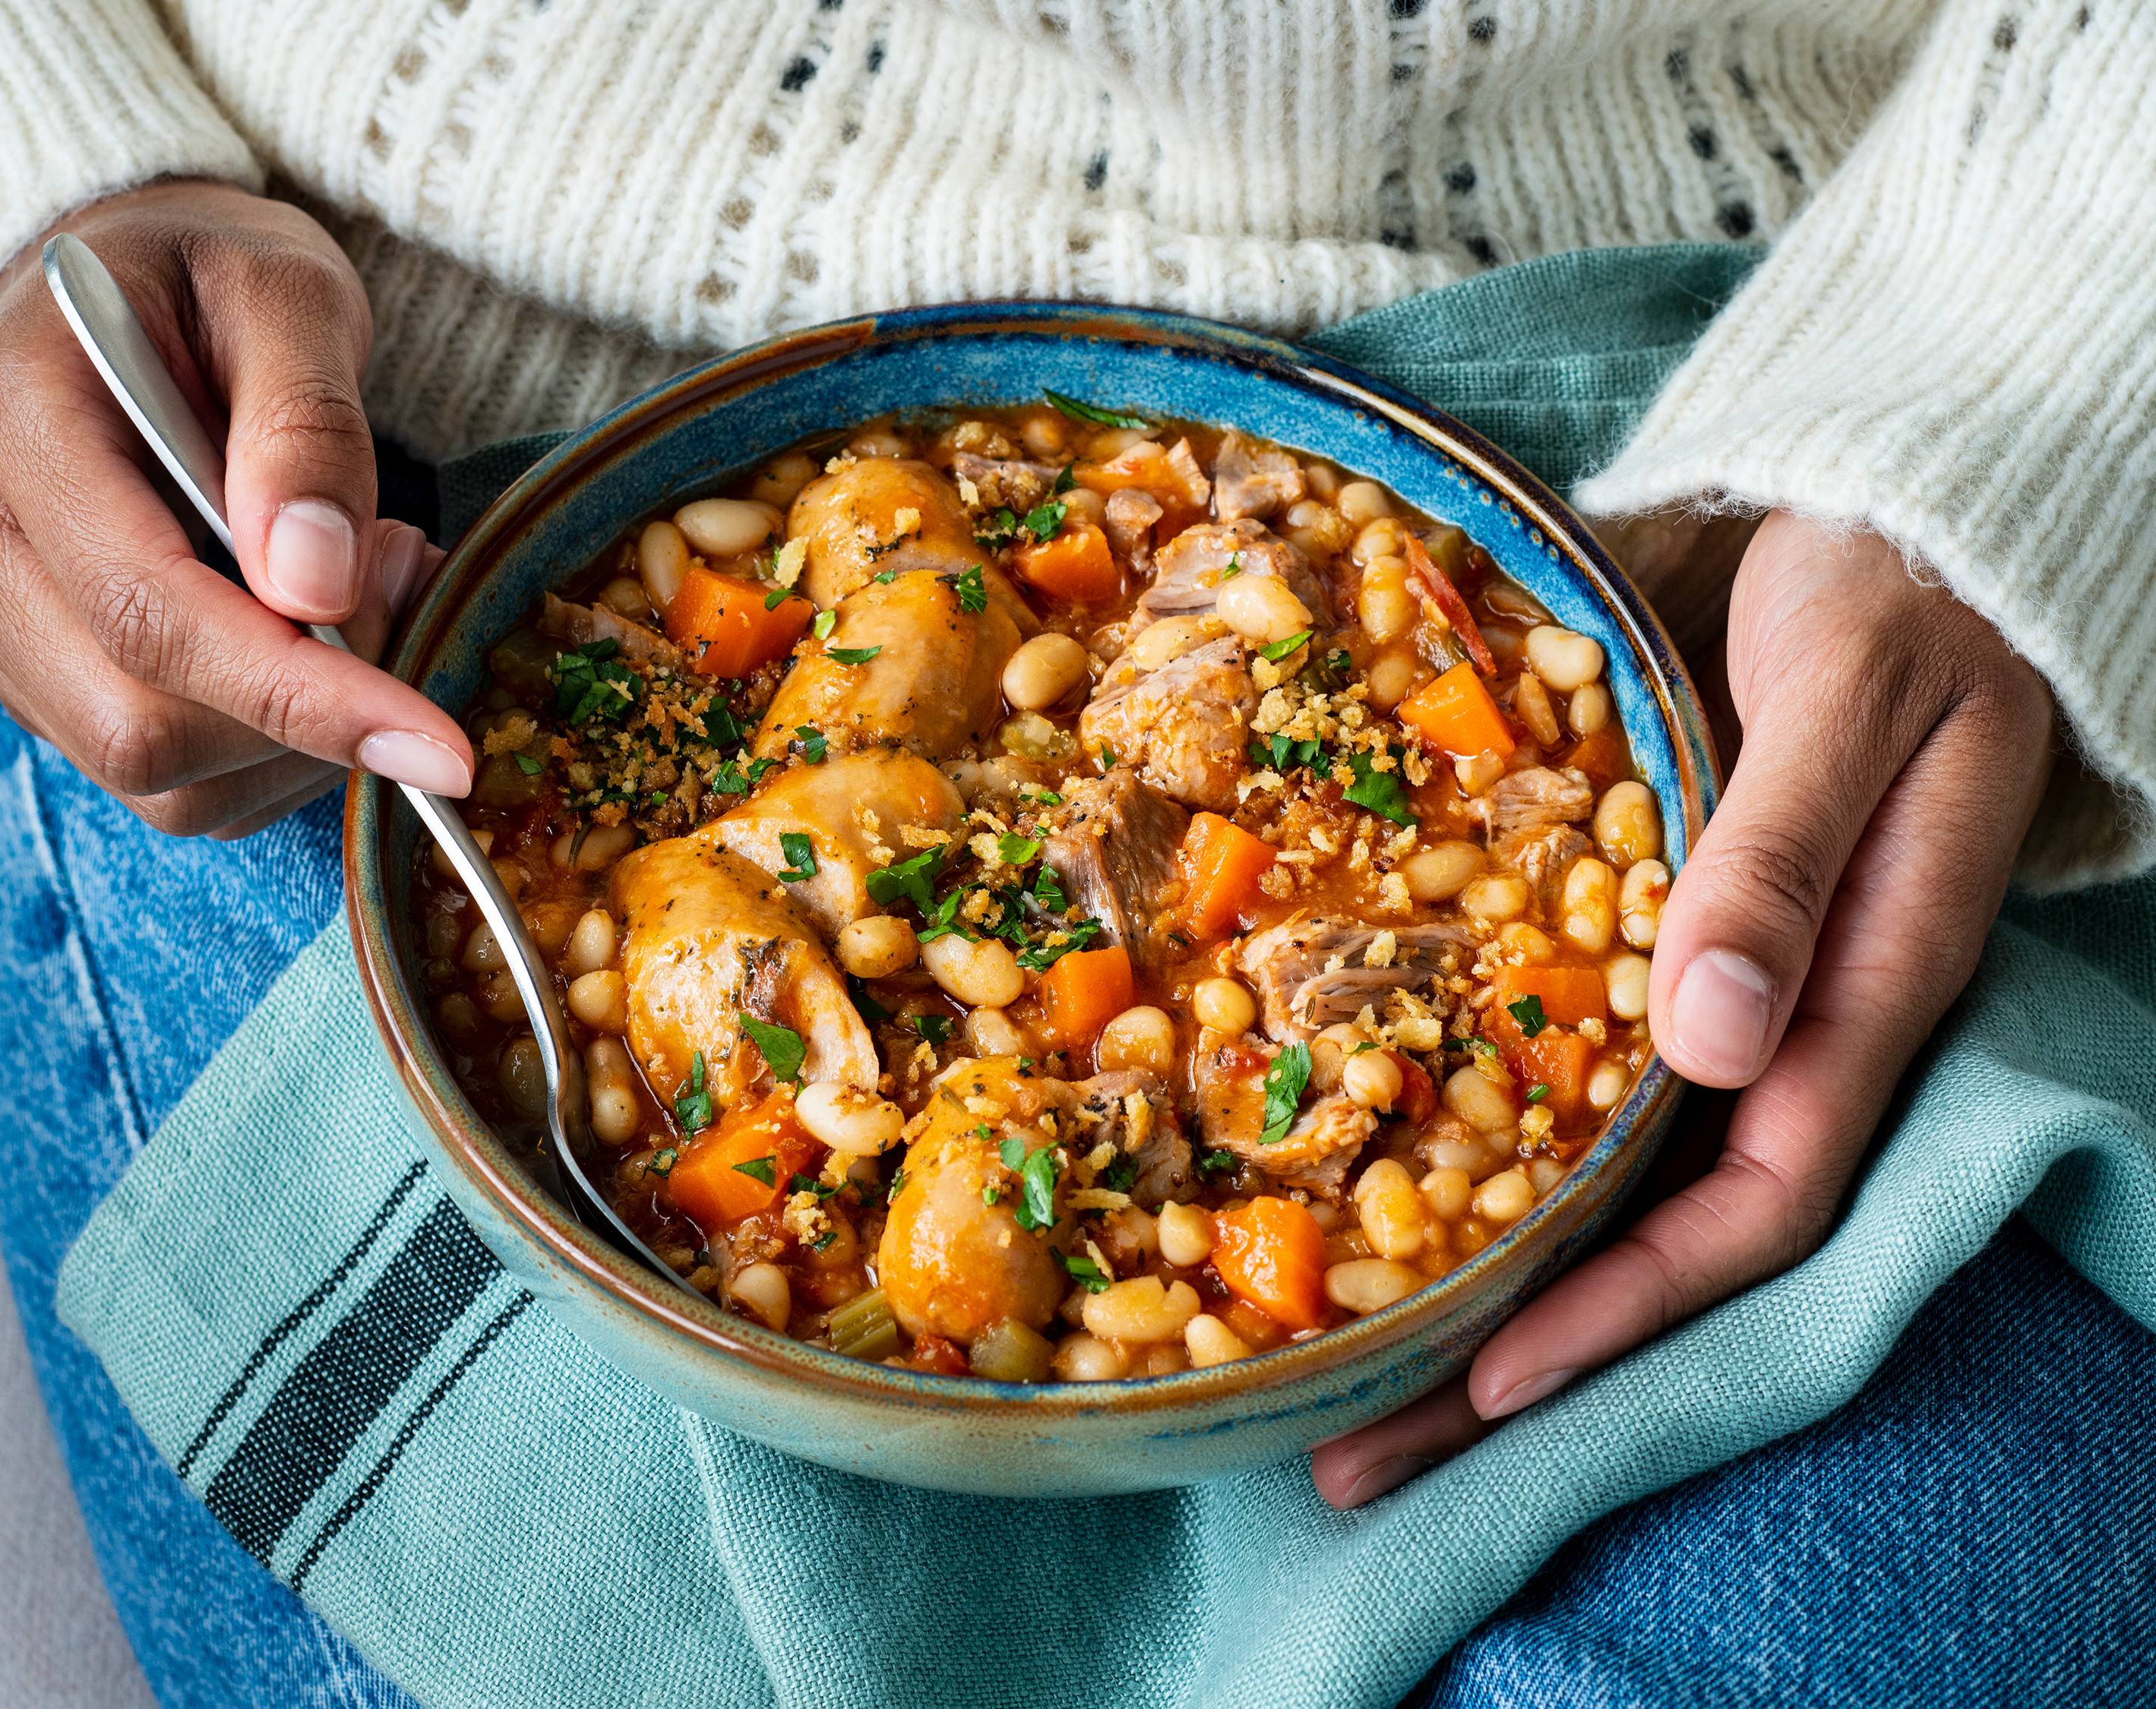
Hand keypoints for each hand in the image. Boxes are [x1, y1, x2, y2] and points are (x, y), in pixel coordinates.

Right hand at [0, 179, 470, 837]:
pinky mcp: (27, 674)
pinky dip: (273, 747)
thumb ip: (306, 428)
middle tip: (399, 581)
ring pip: (156, 776)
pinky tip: (313, 647)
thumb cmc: (210, 279)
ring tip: (358, 595)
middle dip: (307, 708)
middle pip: (141, 725)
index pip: (148, 613)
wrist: (132, 289)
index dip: (304, 697)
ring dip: (298, 735)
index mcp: (10, 421)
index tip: (437, 746)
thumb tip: (313, 586)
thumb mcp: (288, 293)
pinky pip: (168, 777)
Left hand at [1313, 511, 2054, 1505]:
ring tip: (1325, 1355)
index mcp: (1857, 988)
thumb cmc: (1889, 592)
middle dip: (1516, 1349)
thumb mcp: (1849, 702)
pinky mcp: (1637, 930)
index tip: (1490, 1384)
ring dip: (1471, 1268)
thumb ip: (1783, 858)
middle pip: (1650, 1228)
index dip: (1627, 1304)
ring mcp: (1703, 984)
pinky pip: (1554, 1059)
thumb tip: (1710, 1044)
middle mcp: (1774, 1018)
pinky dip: (1468, 1127)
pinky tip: (1350, 1161)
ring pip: (1592, 1166)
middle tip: (1349, 1445)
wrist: (1873, 515)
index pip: (1753, 1201)